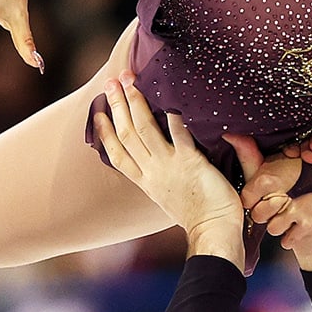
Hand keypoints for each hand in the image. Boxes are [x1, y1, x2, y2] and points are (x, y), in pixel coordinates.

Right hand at [89, 78, 244, 262]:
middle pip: (126, 134)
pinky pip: (178, 133)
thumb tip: (161, 160)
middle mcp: (152, 173)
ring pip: (143, 129)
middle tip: (110, 82)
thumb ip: (163, 176)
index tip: (98, 114)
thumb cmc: (200, 216)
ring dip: (134, 102)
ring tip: (128, 79)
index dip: (105, 133)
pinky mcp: (190, 162)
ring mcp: (169, 166)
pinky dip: (173, 115)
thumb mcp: (170, 197)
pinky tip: (170, 96)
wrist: (214, 232)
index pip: (117, 155)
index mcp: (146, 182)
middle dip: (117, 106)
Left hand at [231, 130, 311, 231]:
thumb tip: (229, 135)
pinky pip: (288, 239)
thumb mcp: (277, 157)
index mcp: (268, 179)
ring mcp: (296, 212)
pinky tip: (293, 227)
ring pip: (272, 228)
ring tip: (286, 212)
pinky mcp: (309, 223)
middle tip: (276, 201)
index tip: (259, 193)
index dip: (251, 198)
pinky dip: (288, 237)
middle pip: (258, 216)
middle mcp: (281, 197)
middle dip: (264, 212)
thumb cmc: (308, 162)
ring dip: (277, 223)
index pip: (246, 198)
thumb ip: (250, 153)